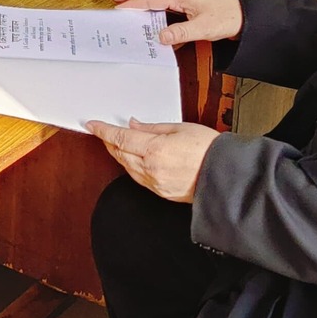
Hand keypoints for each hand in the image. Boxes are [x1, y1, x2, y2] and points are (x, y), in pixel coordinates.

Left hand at [86, 120, 218, 202]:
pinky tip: (133, 160)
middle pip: (119, 153)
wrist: (224, 177)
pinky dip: (131, 167)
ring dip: (118, 154)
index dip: (102, 131)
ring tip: (117, 143)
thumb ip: (153, 128)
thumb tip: (134, 125)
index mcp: (155, 149)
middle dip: (108, 142)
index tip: (92, 125)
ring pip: (126, 167)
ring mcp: (155, 183)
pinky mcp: (160, 192)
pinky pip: (137, 178)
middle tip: (103, 132)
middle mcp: (151, 168)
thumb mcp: (180, 128)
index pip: (120, 138)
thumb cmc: (209, 150)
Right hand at [111, 0, 243, 46]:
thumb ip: (181, 32)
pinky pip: (168, 7)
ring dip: (143, 1)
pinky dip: (157, 11)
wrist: (244, 17)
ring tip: (128, 5)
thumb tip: (161, 36)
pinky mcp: (190, 7)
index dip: (135, 4)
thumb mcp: (203, 28)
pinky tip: (153, 21)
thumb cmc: (227, 18)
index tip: (120, 8)